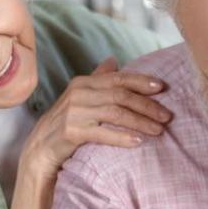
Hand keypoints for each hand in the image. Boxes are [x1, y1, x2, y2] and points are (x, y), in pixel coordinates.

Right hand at [20, 57, 170, 178]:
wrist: (40, 149)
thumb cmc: (66, 123)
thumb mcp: (81, 98)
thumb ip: (98, 79)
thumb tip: (114, 60)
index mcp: (84, 83)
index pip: (119, 78)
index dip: (142, 82)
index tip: (163, 88)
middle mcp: (79, 93)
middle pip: (121, 95)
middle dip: (147, 105)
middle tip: (167, 117)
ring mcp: (74, 112)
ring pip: (116, 113)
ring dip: (141, 122)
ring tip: (158, 131)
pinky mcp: (71, 131)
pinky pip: (103, 133)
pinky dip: (122, 137)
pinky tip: (138, 142)